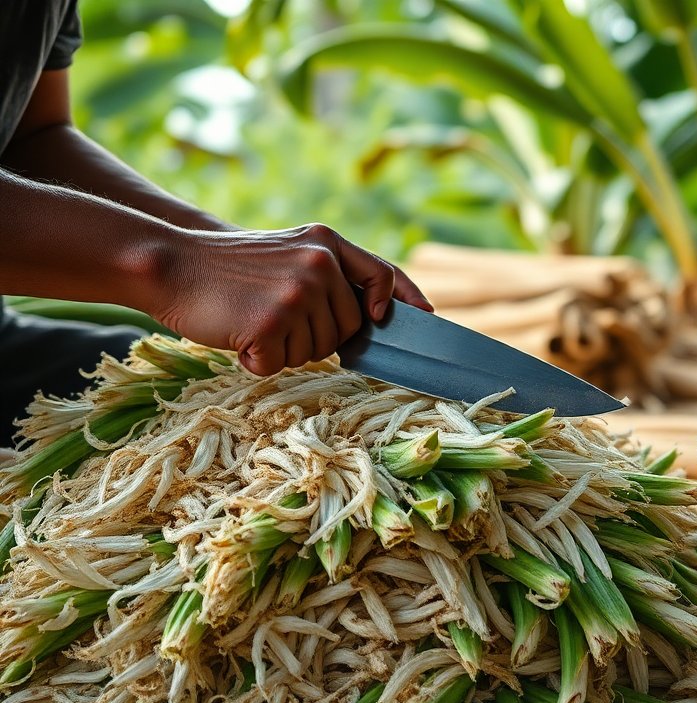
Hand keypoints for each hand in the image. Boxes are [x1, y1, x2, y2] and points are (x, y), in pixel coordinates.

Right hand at [144, 223, 433, 375]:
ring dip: (286, 349)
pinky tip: (238, 336)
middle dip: (319, 337)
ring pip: (318, 351)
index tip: (421, 318)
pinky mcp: (272, 322)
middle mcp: (320, 265)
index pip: (383, 274)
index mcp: (326, 242)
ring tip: (252, 321)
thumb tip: (379, 314)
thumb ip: (329, 273)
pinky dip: (258, 360)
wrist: (171, 263)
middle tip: (275, 318)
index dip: (403, 301)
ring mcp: (298, 294)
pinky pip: (281, 362)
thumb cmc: (230, 268)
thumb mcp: (290, 252)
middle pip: (350, 330)